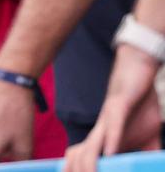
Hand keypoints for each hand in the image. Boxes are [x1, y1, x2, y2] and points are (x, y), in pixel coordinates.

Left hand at [64, 46, 162, 171]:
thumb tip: (153, 165)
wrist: (139, 70)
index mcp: (106, 142)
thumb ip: (148, 152)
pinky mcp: (118, 107)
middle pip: (80, 157)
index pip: (86, 162)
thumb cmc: (140, 104)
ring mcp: (106, 120)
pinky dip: (111, 141)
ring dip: (89, 164)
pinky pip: (112, 126)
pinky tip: (109, 154)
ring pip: (91, 146)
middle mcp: (100, 133)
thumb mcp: (150, 135)